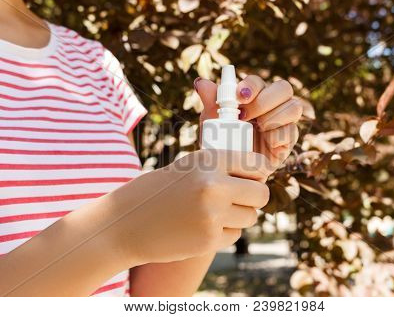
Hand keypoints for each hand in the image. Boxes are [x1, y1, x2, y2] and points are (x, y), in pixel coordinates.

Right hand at [114, 149, 270, 264]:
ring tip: (213, 212)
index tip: (258, 178)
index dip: (260, 172)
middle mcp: (214, 186)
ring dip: (238, 216)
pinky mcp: (208, 240)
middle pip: (261, 194)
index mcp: (209, 160)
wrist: (125, 223)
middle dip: (254, 198)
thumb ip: (221, 168)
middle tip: (240, 199)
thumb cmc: (157, 191)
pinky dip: (224, 232)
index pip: (257, 164)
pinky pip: (234, 235)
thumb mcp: (188, 167)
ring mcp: (212, 215)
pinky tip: (201, 227)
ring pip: (250, 217)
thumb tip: (260, 176)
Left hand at [196, 75, 304, 170]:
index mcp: (255, 96)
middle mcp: (273, 106)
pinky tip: (267, 142)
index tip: (238, 97)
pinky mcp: (287, 142)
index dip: (251, 85)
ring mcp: (283, 122)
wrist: (228, 171)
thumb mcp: (212, 121)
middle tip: (245, 115)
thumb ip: (210, 101)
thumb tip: (201, 83)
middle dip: (264, 100)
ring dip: (275, 116)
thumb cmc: (221, 141)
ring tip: (258, 127)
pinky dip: (279, 135)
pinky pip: (292, 132)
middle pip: (284, 88)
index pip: (259, 82)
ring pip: (294, 107)